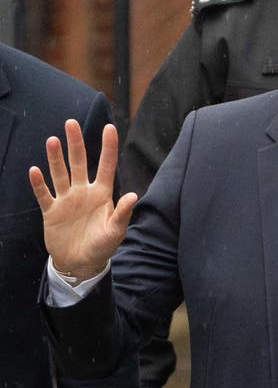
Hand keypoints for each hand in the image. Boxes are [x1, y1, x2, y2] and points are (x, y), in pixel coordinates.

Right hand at [29, 119, 136, 279]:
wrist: (80, 264)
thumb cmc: (102, 247)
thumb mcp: (115, 232)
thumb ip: (122, 214)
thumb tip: (133, 195)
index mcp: (102, 194)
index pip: (106, 166)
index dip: (108, 147)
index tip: (109, 127)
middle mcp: (83, 192)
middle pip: (78, 163)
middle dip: (75, 143)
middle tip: (71, 123)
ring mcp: (66, 200)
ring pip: (60, 174)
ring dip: (55, 158)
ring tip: (52, 140)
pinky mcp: (51, 211)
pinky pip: (44, 194)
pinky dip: (39, 184)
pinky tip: (35, 171)